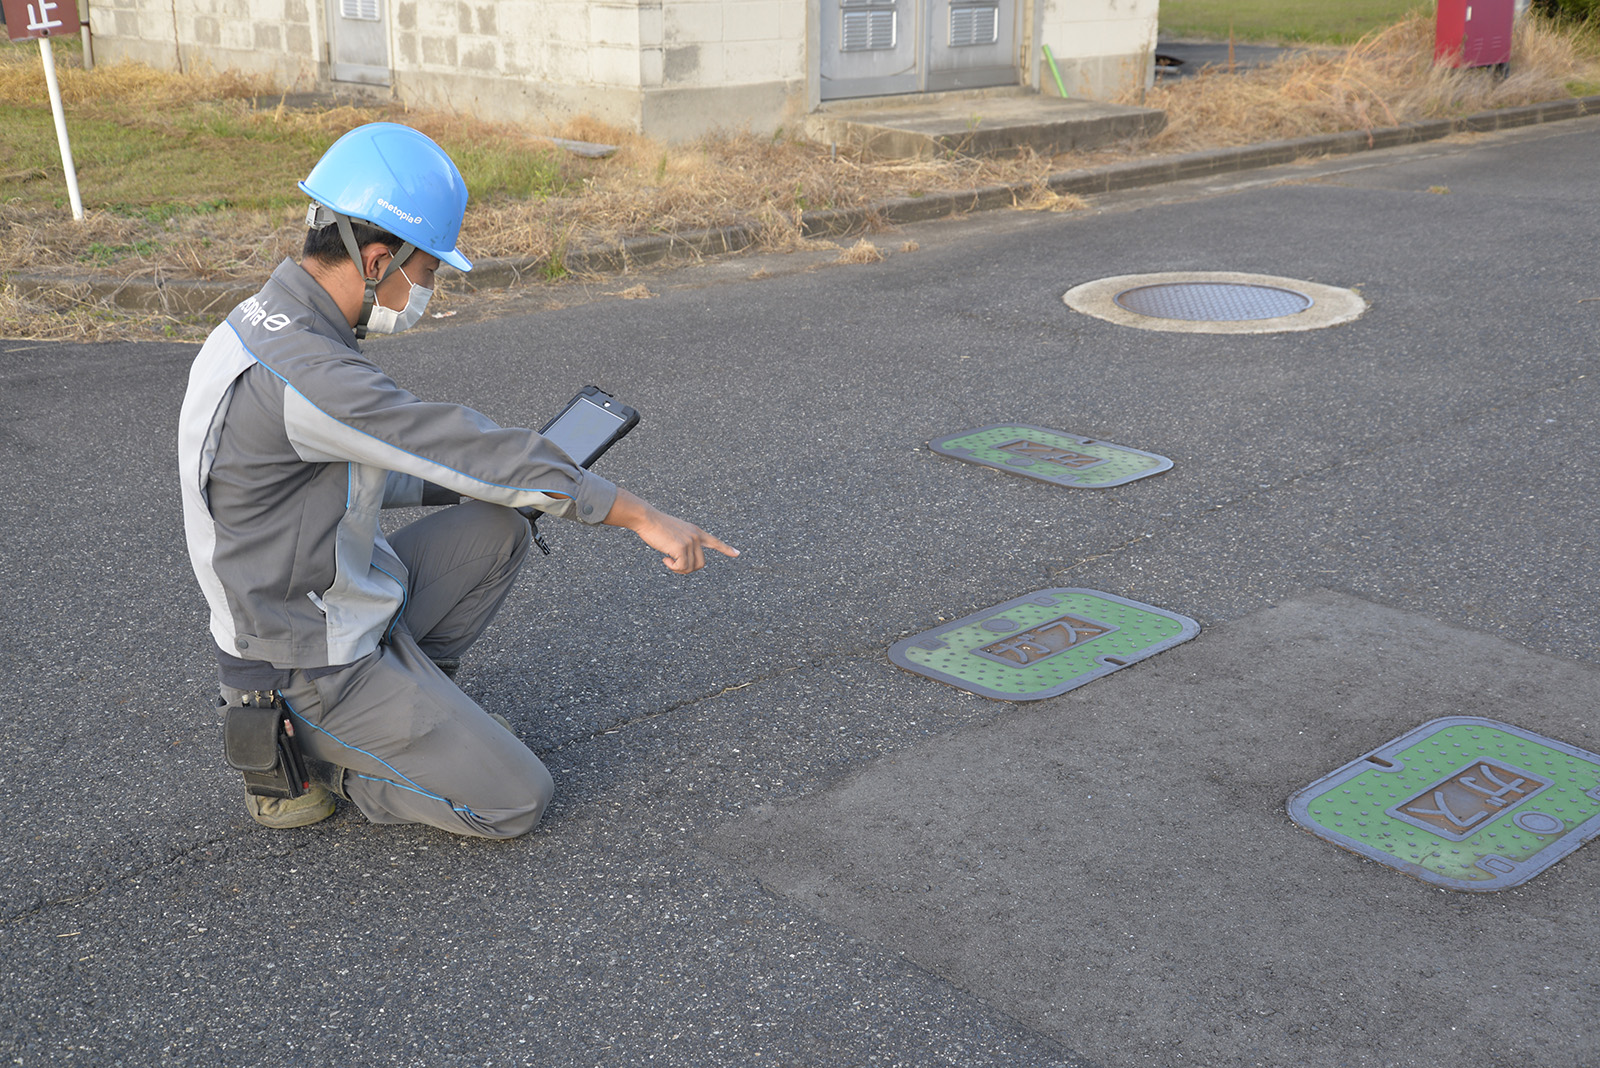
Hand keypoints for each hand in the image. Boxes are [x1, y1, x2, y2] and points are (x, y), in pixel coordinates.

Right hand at [603, 489, 739, 573]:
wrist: (647, 519)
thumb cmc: (656, 527)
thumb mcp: (674, 534)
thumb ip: (683, 544)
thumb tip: (686, 561)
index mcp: (695, 531)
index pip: (714, 541)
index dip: (726, 549)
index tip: (737, 553)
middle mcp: (696, 536)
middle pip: (701, 564)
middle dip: (687, 569)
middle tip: (673, 564)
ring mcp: (691, 541)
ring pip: (691, 567)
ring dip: (678, 569)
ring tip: (667, 560)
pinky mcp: (682, 547)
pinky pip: (682, 567)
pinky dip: (673, 567)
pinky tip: (664, 559)